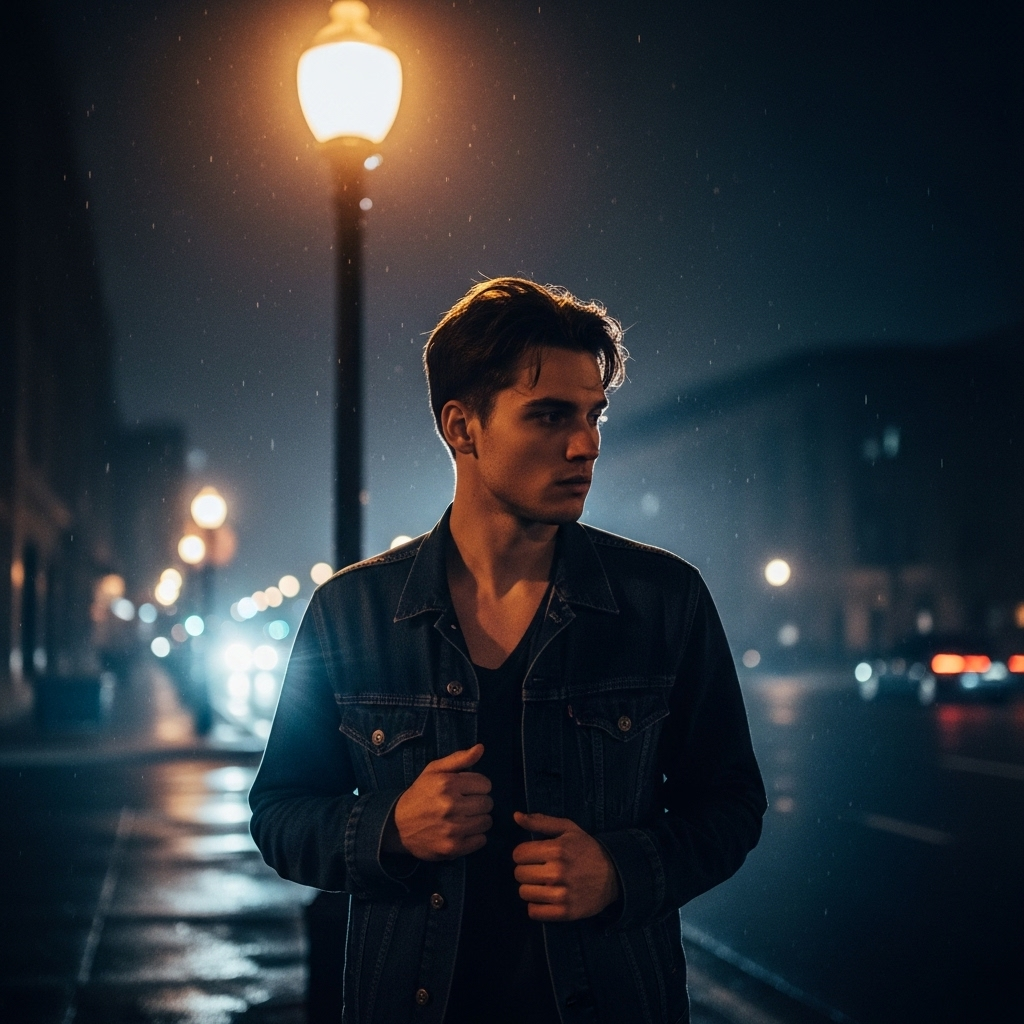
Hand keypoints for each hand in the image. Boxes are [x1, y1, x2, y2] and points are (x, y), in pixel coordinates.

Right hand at [383, 745, 491, 860]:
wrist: (398, 826)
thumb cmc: (420, 794)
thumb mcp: (434, 770)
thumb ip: (459, 758)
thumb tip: (481, 748)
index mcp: (447, 784)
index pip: (485, 784)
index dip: (478, 786)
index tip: (467, 790)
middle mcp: (451, 806)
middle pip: (487, 803)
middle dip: (479, 802)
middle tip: (465, 804)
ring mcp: (452, 829)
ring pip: (487, 822)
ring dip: (478, 819)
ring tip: (465, 818)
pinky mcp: (453, 847)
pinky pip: (481, 840)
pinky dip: (475, 836)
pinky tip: (463, 831)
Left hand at [512, 811, 620, 920]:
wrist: (614, 875)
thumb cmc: (586, 849)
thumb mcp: (567, 829)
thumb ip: (540, 821)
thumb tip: (516, 816)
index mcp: (556, 849)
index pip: (518, 854)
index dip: (523, 853)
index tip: (533, 855)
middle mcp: (557, 873)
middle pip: (519, 874)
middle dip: (526, 870)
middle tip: (539, 869)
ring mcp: (561, 894)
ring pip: (524, 893)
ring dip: (530, 888)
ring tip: (543, 883)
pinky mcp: (565, 912)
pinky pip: (533, 912)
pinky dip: (536, 906)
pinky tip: (545, 898)